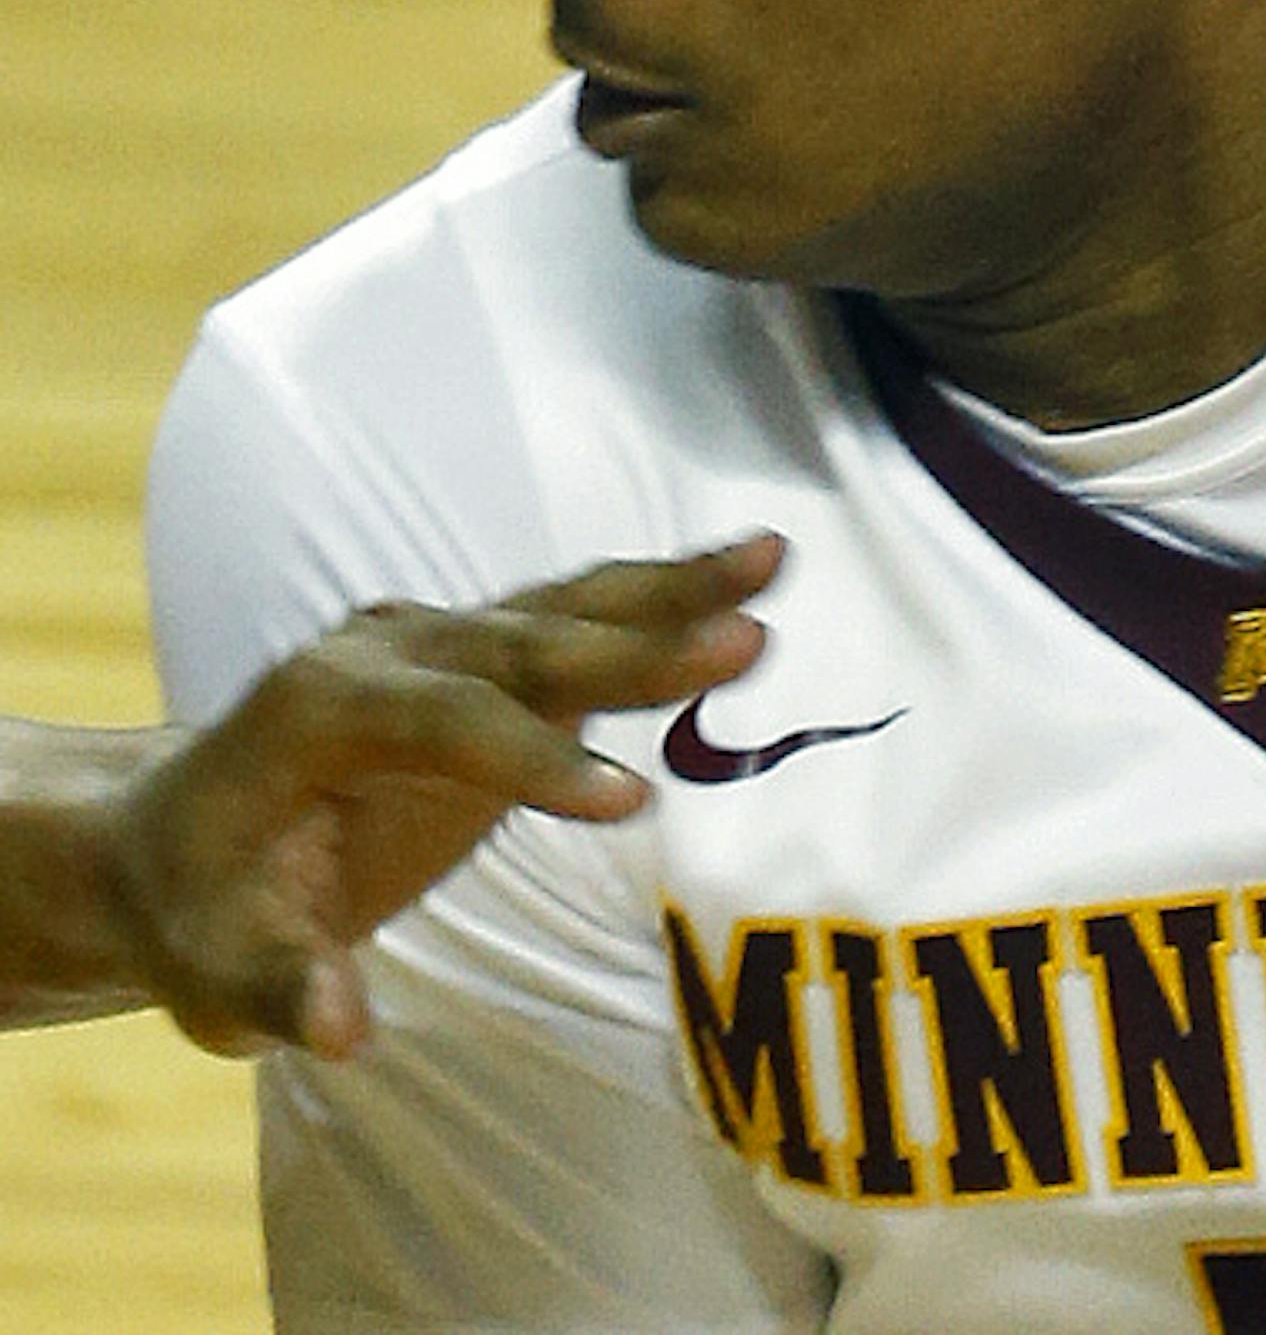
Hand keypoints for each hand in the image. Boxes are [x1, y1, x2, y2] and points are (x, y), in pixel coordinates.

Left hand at [103, 538, 779, 1058]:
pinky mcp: (477, 650)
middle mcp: (386, 649)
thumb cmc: (196, 910)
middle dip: (640, 645)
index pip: (447, 724)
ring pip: (566, 604)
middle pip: (527, 640)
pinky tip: (740, 577)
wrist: (168, 833)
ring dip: (672, 587)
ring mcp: (435, 637)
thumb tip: (342, 1029)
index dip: (535, 761)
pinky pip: (576, 615)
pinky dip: (658, 595)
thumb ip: (279, 988)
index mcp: (322, 708)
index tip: (631, 803)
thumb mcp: (212, 972)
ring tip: (773, 558)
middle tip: (747, 638)